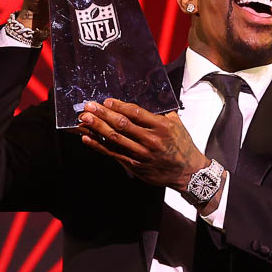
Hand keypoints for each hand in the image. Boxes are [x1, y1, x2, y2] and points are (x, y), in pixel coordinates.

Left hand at [77, 99, 210, 192]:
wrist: (188, 172)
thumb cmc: (181, 146)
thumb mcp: (176, 124)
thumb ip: (162, 112)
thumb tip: (149, 98)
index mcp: (161, 126)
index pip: (136, 113)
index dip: (119, 106)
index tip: (106, 101)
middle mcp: (150, 139)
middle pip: (122, 124)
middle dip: (103, 114)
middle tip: (88, 106)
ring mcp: (141, 154)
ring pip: (115, 139)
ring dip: (97, 128)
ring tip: (84, 119)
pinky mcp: (134, 165)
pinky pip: (113, 154)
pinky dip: (98, 146)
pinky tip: (87, 138)